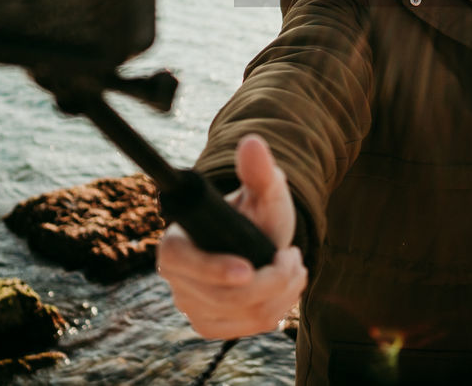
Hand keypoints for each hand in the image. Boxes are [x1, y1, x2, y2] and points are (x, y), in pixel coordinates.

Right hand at [157, 135, 306, 337]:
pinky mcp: (211, 325)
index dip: (215, 269)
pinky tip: (284, 291)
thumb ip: (258, 170)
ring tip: (295, 268)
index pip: (184, 264)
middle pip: (226, 296)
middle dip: (272, 279)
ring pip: (244, 314)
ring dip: (282, 293)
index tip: (248, 269)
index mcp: (176, 243)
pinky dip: (277, 310)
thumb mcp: (261, 191)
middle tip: (294, 256)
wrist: (254, 240)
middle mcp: (177, 280)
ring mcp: (192, 307)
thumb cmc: (254, 213)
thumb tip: (253, 143)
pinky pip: (249, 328)